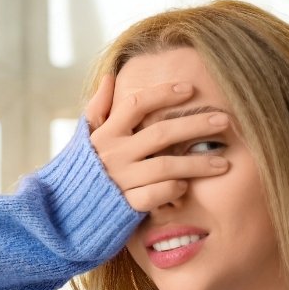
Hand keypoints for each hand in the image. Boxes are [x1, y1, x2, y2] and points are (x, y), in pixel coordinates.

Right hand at [84, 74, 230, 212]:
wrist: (64, 213)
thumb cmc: (81, 170)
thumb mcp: (85, 138)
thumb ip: (98, 108)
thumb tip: (111, 76)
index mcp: (106, 133)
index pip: (137, 104)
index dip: (164, 93)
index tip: (191, 89)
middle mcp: (114, 154)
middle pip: (161, 133)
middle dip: (195, 124)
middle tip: (224, 120)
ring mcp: (121, 180)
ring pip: (166, 165)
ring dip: (198, 163)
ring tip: (224, 162)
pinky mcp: (126, 206)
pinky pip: (157, 195)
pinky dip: (174, 189)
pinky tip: (189, 186)